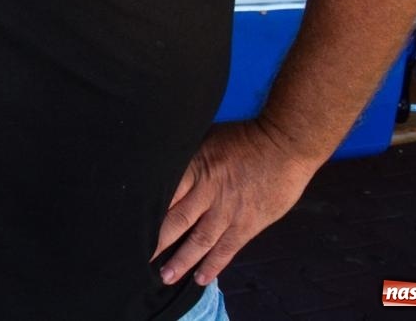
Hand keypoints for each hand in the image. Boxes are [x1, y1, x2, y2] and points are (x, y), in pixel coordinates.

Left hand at [154, 119, 318, 287]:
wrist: (285, 145)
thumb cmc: (245, 138)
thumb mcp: (206, 139)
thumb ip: (187, 158)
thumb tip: (164, 166)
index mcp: (194, 167)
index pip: (163, 195)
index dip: (146, 213)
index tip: (130, 227)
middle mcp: (207, 192)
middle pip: (175, 221)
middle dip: (156, 242)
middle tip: (138, 259)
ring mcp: (227, 211)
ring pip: (199, 241)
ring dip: (181, 261)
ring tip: (165, 277)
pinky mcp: (247, 224)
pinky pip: (227, 249)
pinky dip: (213, 265)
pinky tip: (200, 278)